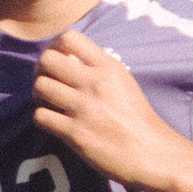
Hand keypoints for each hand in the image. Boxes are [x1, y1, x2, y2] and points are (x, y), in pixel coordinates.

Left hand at [28, 30, 186, 191]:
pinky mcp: (77, 134)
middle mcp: (96, 83)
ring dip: (39, 95)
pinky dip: (42, 118)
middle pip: (47, 60)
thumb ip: (98, 69)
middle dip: (42, 70)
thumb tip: (66, 58)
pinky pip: (41, 116)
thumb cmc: (138, 120)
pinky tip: (54, 122)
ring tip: (50, 103)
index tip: (61, 61)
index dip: (56, 47)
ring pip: (40, 86)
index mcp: (109, 67)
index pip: (70, 37)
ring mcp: (85, 108)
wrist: (153, 154)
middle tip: (49, 82)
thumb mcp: (123, 82)